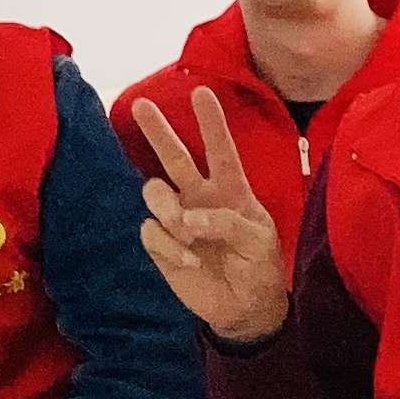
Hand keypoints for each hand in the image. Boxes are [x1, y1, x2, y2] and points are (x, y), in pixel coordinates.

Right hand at [131, 88, 292, 345]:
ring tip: (188, 232)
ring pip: (154, 191)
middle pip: (174, 156)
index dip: (211, 122)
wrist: (244, 307)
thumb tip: (190, 218)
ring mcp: (177, 218)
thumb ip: (228, 222)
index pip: (220, 150)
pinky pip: (151, 231)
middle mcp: (200, 196)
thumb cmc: (257, 265)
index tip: (201, 91)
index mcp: (230, 189)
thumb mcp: (258, 240)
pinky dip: (169, 245)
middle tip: (141, 105)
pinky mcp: (162, 243)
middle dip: (158, 130)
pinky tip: (190, 261)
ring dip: (168, 208)